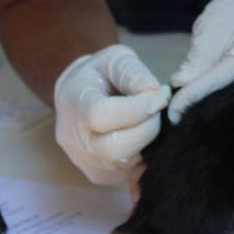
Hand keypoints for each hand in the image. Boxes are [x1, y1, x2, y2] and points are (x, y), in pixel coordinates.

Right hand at [54, 44, 170, 184]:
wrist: (76, 96)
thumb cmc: (99, 75)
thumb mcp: (115, 59)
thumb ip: (134, 73)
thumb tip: (155, 94)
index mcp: (74, 104)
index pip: (103, 115)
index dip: (138, 109)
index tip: (159, 96)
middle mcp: (73, 138)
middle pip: (114, 149)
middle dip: (147, 130)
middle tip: (157, 112)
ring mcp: (84, 161)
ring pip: (126, 164)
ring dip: (147, 143)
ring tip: (148, 121)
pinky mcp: (98, 175)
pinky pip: (128, 173)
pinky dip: (142, 157)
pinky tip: (142, 137)